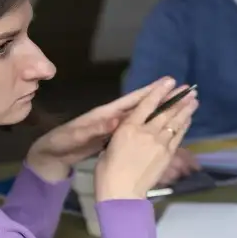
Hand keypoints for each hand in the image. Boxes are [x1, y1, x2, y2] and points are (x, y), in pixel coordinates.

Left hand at [25, 79, 179, 181]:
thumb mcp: (77, 135)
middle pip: (141, 105)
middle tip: (183, 90)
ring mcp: (114, 127)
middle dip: (161, 98)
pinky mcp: (114, 137)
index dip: (149, 91)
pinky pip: (136, 129)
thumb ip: (95, 128)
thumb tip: (115, 120)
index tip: (168, 82)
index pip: (132, 100)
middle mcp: (113, 117)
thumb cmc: (63, 143)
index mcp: (106, 113)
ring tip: (179, 107)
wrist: (53, 155)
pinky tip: (161, 128)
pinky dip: (150, 127)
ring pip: (141, 117)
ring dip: (158, 112)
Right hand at [93, 79, 198, 200]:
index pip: (146, 104)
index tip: (169, 81)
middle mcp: (146, 132)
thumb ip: (123, 132)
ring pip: (175, 122)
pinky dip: (184, 126)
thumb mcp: (110, 145)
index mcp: (128, 127)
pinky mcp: (167, 154)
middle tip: (189, 89)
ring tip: (194, 100)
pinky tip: (188, 119)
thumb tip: (131, 125)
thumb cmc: (108, 170)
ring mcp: (159, 143)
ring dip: (186, 110)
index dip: (159, 91)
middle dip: (178, 99)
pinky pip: (178, 136)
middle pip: (165, 111)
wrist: (122, 191)